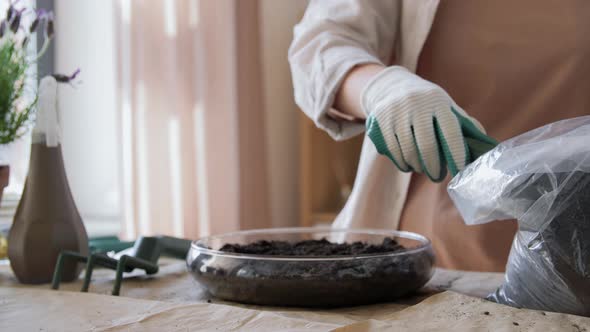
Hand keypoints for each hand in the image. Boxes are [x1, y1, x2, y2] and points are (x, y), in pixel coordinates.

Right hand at [361, 66, 496, 180]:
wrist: (390, 87)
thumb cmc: (426, 102)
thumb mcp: (444, 106)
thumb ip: (463, 124)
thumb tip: (486, 146)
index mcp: (437, 102)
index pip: (450, 133)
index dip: (456, 155)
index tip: (460, 171)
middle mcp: (416, 105)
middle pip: (427, 146)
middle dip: (433, 167)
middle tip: (437, 176)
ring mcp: (396, 113)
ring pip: (408, 152)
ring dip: (416, 166)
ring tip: (421, 169)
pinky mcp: (380, 122)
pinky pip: (393, 151)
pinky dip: (402, 163)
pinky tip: (407, 164)